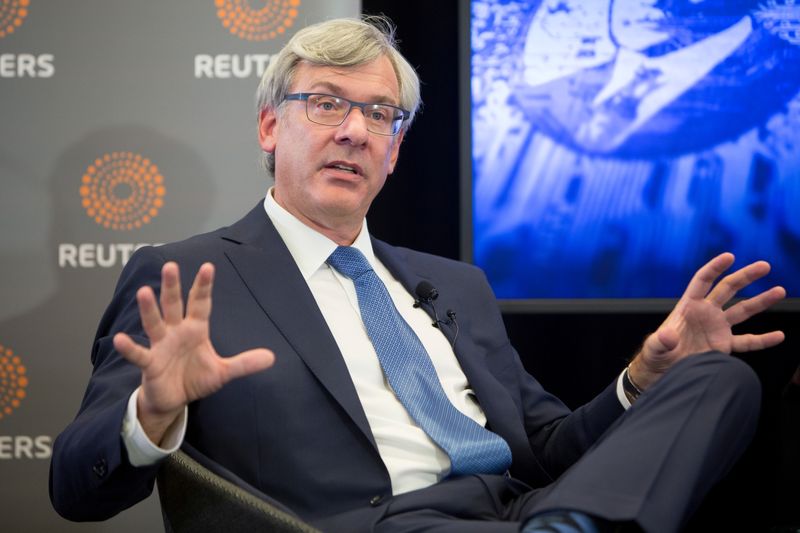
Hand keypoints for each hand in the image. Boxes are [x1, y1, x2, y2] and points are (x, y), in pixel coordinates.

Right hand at [113, 262, 274, 444]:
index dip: (203, 287)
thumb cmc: (195, 379)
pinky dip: (129, 348)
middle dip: (172, 287)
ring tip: (143, 291)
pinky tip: (119, 339)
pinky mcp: (150, 364)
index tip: (208, 267)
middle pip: (174, 305)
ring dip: (149, 308)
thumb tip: (272, 357)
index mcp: (195, 329)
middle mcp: (176, 332)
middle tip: (171, 266)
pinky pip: (139, 354)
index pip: (201, 304)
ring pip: (154, 323)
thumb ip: (244, 363)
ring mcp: (161, 346)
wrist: (174, 400)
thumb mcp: (223, 372)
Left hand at [629, 253, 784, 389]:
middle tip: (764, 266)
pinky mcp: (724, 345)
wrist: (664, 372)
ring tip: (780, 290)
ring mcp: (717, 328)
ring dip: (761, 301)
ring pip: (743, 311)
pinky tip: (779, 335)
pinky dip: (763, 340)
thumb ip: (661, 341)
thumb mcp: (654, 348)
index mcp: (688, 307)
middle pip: (728, 289)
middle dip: (745, 276)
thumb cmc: (655, 355)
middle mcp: (706, 313)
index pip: (702, 281)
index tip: (729, 256)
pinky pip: (747, 341)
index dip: (714, 268)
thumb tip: (669, 336)